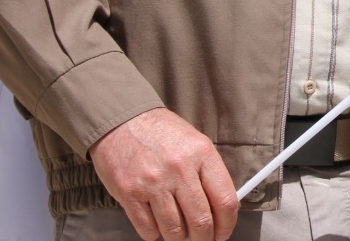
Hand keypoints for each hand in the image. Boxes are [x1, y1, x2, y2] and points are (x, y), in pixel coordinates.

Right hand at [88, 107, 238, 240]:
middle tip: (202, 239)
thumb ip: (208, 173)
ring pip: (174, 231)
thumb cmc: (161, 133)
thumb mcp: (194, 142)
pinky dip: (155, 234)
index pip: (225, 200)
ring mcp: (153, 183)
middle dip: (204, 238)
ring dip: (178, 237)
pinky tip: (157, 223)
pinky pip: (148, 230)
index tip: (223, 233)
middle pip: (201, 221)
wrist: (122, 120)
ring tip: (178, 230)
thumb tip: (220, 208)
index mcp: (202, 154)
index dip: (227, 225)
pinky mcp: (130, 194)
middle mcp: (179, 169)